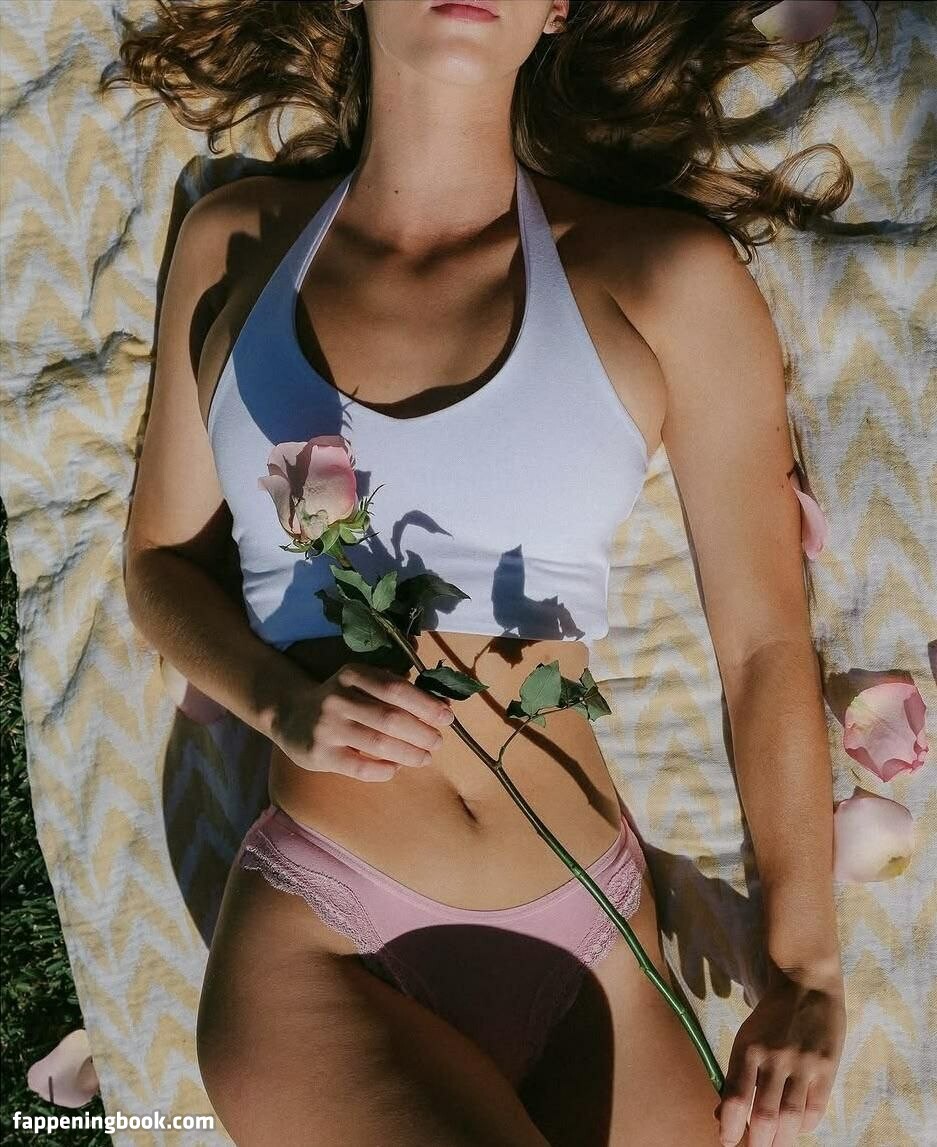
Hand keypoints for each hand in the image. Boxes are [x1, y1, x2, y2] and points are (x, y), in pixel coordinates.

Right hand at [270, 662, 454, 781]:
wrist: (291, 715)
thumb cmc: (342, 699)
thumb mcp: (363, 682)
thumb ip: (397, 688)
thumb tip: (443, 704)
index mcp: (353, 675)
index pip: (396, 689)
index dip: (426, 704)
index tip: (447, 717)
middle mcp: (338, 698)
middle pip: (391, 718)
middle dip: (421, 732)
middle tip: (437, 742)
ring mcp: (328, 727)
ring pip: (379, 744)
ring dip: (409, 753)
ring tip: (424, 758)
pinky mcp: (321, 754)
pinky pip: (360, 767)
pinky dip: (384, 769)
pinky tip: (395, 768)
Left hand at [715, 962, 845, 1146]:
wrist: (806, 982)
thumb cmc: (772, 1015)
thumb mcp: (747, 1037)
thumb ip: (738, 1074)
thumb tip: (724, 1115)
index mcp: (748, 1048)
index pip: (734, 1098)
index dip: (730, 1127)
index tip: (727, 1141)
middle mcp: (774, 1057)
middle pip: (764, 1116)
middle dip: (758, 1143)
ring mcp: (802, 1063)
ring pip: (790, 1118)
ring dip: (781, 1141)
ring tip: (774, 1146)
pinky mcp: (827, 1067)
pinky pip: (815, 1109)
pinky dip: (804, 1126)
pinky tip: (797, 1128)